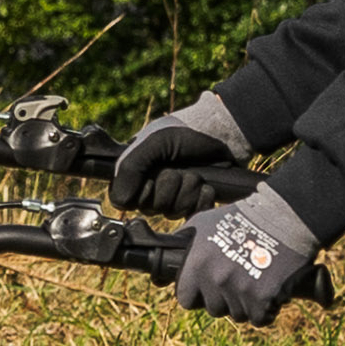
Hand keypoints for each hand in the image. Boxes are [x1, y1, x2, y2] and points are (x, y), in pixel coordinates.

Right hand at [112, 87, 250, 215]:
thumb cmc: (187, 132)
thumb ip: (130, 168)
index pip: (124, 201)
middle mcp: (152, 187)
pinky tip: (206, 185)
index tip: (152, 175)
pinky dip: (201, 198)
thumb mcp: (153, 143)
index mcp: (135, 172)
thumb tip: (120, 203)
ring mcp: (174, 197)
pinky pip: (192, 213)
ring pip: (172, 212)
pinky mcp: (193, 204)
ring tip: (194, 172)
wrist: (223, 134)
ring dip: (187, 190)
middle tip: (178, 168)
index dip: (141, 191)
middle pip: (150, 208)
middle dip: (169, 186)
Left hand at [177, 184, 317, 323]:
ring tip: (255, 280)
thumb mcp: (203, 223)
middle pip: (214, 309)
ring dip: (246, 304)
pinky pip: (259, 319)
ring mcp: (239, 290)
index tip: (207, 288)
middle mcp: (215, 279)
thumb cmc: (242, 218)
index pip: (185, 299)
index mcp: (197, 264)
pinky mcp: (262, 298)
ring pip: (237, 315)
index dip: (197, 295)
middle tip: (238, 279)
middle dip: (224, 299)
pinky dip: (265, 311)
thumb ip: (182, 244)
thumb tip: (159, 274)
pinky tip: (269, 292)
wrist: (285, 217)